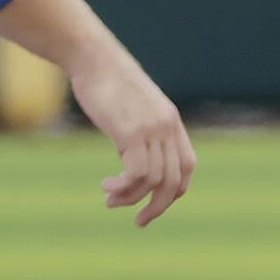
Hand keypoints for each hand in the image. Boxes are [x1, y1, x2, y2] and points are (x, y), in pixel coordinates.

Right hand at [68, 46, 196, 225]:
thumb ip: (136, 130)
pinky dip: (122, 188)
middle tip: (139, 221)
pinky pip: (136, 174)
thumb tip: (128, 155)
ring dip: (131, 198)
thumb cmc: (104, 80)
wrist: (93, 57)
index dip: (173, 191)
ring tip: (109, 199)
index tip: (151, 202)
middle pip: (174, 180)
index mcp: (171, 122)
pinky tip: (106, 186)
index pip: (186, 167)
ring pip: (153, 181)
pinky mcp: (130, 132)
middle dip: (158, 207)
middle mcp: (167, 127)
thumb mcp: (129, 108)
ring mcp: (151, 130)